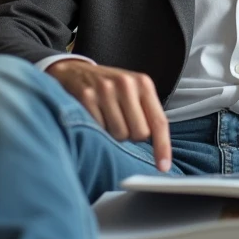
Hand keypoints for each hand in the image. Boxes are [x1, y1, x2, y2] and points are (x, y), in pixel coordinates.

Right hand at [46, 60, 171, 171]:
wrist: (74, 71)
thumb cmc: (109, 87)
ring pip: (119, 135)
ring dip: (113, 135)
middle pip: (140, 134)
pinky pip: (99, 130)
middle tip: (122, 123)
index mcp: (143, 83)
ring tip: (107, 118)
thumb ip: (146, 113)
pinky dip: (98, 131)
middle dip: (132, 136)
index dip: (163, 147)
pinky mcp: (86, 97)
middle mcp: (126, 84)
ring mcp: (105, 90)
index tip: (163, 167)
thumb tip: (159, 150)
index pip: (159, 122)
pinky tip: (94, 117)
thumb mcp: (132, 91)